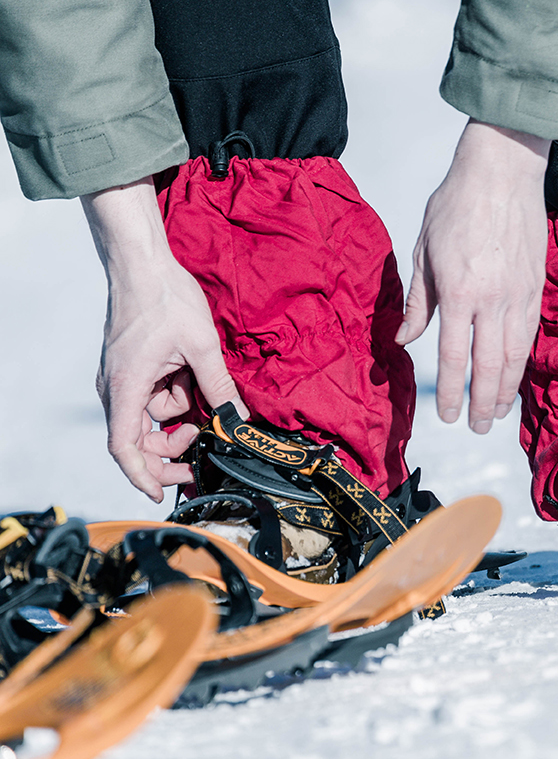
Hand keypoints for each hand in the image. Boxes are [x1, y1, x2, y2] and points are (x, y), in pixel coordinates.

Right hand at [82, 178, 245, 501]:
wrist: (144, 263)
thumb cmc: (165, 299)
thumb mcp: (202, 347)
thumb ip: (219, 388)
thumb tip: (238, 419)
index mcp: (126, 388)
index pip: (125, 448)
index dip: (142, 477)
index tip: (161, 494)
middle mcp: (118, 389)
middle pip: (140, 439)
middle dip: (172, 449)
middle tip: (203, 448)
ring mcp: (125, 380)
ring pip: (155, 416)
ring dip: (181, 412)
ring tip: (201, 389)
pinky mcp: (135, 370)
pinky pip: (156, 395)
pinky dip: (177, 393)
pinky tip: (190, 372)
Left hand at [396, 121, 549, 432]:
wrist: (503, 171)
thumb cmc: (457, 204)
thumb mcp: (423, 250)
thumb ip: (417, 301)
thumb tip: (405, 340)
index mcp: (460, 291)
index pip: (456, 356)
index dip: (452, 391)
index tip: (449, 415)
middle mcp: (494, 299)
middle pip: (490, 366)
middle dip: (483, 402)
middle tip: (476, 427)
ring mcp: (519, 294)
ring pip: (516, 355)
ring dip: (507, 389)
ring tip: (498, 412)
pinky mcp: (536, 286)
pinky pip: (529, 333)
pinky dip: (522, 361)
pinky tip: (515, 374)